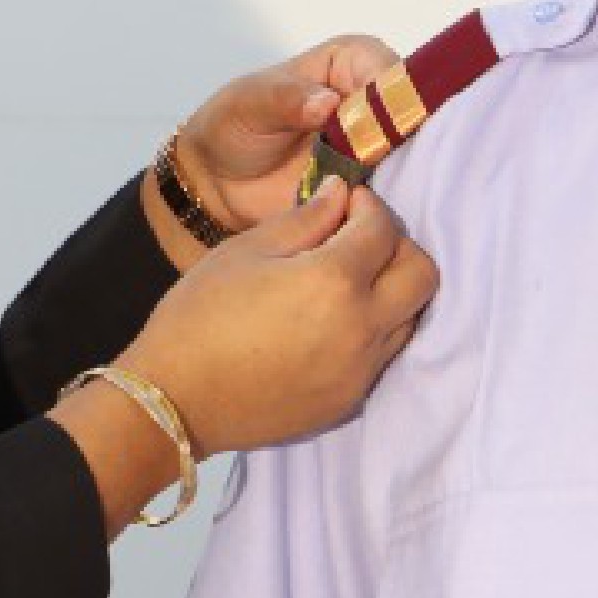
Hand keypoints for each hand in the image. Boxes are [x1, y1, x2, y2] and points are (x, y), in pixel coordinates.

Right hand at [124, 178, 438, 456]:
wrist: (174, 402)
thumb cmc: (198, 317)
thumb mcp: (245, 251)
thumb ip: (305, 219)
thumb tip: (340, 195)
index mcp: (334, 281)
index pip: (383, 229)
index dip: (368, 207)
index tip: (346, 203)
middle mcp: (362, 328)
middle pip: (423, 275)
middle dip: (398, 246)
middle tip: (358, 240)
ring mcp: (361, 372)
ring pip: (410, 318)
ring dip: (390, 291)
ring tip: (345, 282)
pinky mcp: (350, 402)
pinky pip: (383, 355)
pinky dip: (372, 330)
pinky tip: (329, 324)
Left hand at [177, 36, 404, 235]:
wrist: (218, 181)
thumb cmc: (233, 126)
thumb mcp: (250, 104)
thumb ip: (286, 99)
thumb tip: (327, 102)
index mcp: (352, 62)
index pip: (392, 72)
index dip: (391, 99)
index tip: (374, 130)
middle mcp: (375, 100)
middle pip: (412, 117)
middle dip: (403, 143)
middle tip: (375, 169)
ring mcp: (378, 147)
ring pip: (411, 159)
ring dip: (399, 179)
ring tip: (369, 193)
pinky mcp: (373, 186)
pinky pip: (394, 194)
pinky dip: (387, 205)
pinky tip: (370, 214)